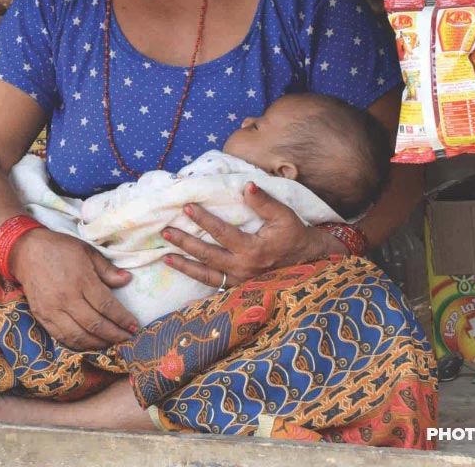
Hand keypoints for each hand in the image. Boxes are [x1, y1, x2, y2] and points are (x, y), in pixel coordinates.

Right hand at [10, 228, 139, 350]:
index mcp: (81, 279)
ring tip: (112, 344)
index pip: (106, 306)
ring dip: (99, 344)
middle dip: (115, 335)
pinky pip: (62, 337)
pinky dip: (79, 345)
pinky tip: (90, 344)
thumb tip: (127, 280)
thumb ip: (107, 269)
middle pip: (95, 324)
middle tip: (128, 339)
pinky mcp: (42, 317)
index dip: (123, 319)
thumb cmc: (60, 249)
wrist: (27, 252)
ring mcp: (53, 310)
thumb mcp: (87, 252)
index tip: (135, 326)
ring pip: (79, 336)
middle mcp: (67, 298)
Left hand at [162, 183, 347, 288]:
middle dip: (184, 243)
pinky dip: (197, 281)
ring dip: (184, 266)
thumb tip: (246, 186)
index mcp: (253, 250)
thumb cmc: (295, 236)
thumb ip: (264, 202)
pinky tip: (185, 275)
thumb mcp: (284, 216)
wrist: (310, 263)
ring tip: (165, 257)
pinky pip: (214, 287)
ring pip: (206, 276)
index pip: (221, 233)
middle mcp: (243, 269)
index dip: (203, 219)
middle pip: (207, 256)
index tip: (186, 207)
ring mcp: (240, 282)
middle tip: (165, 232)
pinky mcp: (240, 289)